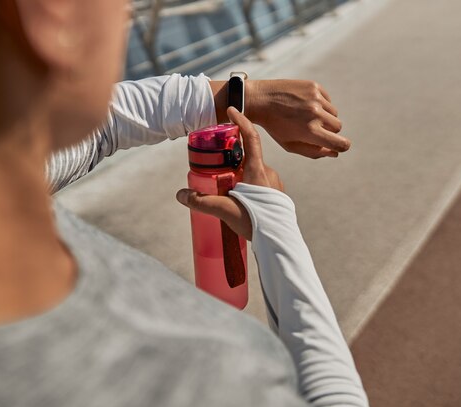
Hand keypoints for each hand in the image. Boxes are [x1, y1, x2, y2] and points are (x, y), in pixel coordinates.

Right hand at [176, 107, 282, 240]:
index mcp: (257, 170)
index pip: (251, 138)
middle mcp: (269, 174)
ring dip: (240, 178)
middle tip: (218, 169)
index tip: (233, 110)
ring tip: (227, 192)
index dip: (241, 122)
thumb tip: (181, 195)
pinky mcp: (277, 198)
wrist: (279, 241)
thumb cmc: (257, 222)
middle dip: (232, 160)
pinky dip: (249, 190)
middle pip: (248, 158)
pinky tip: (241, 203)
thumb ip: (202, 201)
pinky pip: (261, 187)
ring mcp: (275, 186)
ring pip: (254, 174)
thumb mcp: (225, 210)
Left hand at [246, 79, 349, 158]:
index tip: (339, 145)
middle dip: (329, 130)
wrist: (260, 99)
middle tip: (312, 128)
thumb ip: (314, 152)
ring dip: (325, 117)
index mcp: (310, 132)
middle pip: (338, 127)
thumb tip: (334, 153)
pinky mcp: (314, 86)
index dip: (342, 146)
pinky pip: (327, 100)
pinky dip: (320, 104)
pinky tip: (304, 105)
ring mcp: (316, 98)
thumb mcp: (290, 145)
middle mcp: (315, 114)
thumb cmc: (275, 126)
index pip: (340, 143)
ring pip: (334, 113)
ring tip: (306, 116)